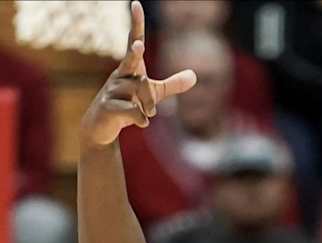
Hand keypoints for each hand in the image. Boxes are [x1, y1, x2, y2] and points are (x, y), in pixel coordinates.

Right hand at [80, 0, 195, 147]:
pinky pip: (134, 112)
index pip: (134, 41)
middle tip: (139, 47)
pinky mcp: (108, 107)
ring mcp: (111, 89)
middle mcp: (119, 74)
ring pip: (140, 93)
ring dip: (149, 107)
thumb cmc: (128, 105)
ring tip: (146, 113)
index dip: (136, 24)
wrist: (101, 126)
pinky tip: (142, 122)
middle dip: (135, 53)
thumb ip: (172, 84)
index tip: (136, 4)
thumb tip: (194, 75)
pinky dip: (142, 119)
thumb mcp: (153, 94)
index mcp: (130, 68)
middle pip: (131, 60)